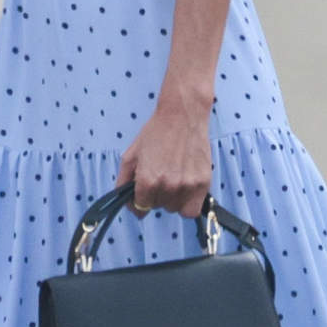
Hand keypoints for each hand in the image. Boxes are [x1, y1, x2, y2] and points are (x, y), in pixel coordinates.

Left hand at [116, 101, 212, 218]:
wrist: (182, 116)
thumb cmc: (156, 132)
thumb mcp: (131, 154)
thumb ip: (123, 180)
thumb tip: (126, 203)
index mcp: (148, 179)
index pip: (141, 207)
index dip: (139, 199)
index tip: (143, 190)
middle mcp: (167, 186)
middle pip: (158, 207)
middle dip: (155, 195)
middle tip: (159, 175)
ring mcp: (187, 186)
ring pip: (174, 209)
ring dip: (171, 198)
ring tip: (172, 176)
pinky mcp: (203, 184)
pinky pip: (191, 210)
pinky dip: (187, 204)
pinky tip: (184, 188)